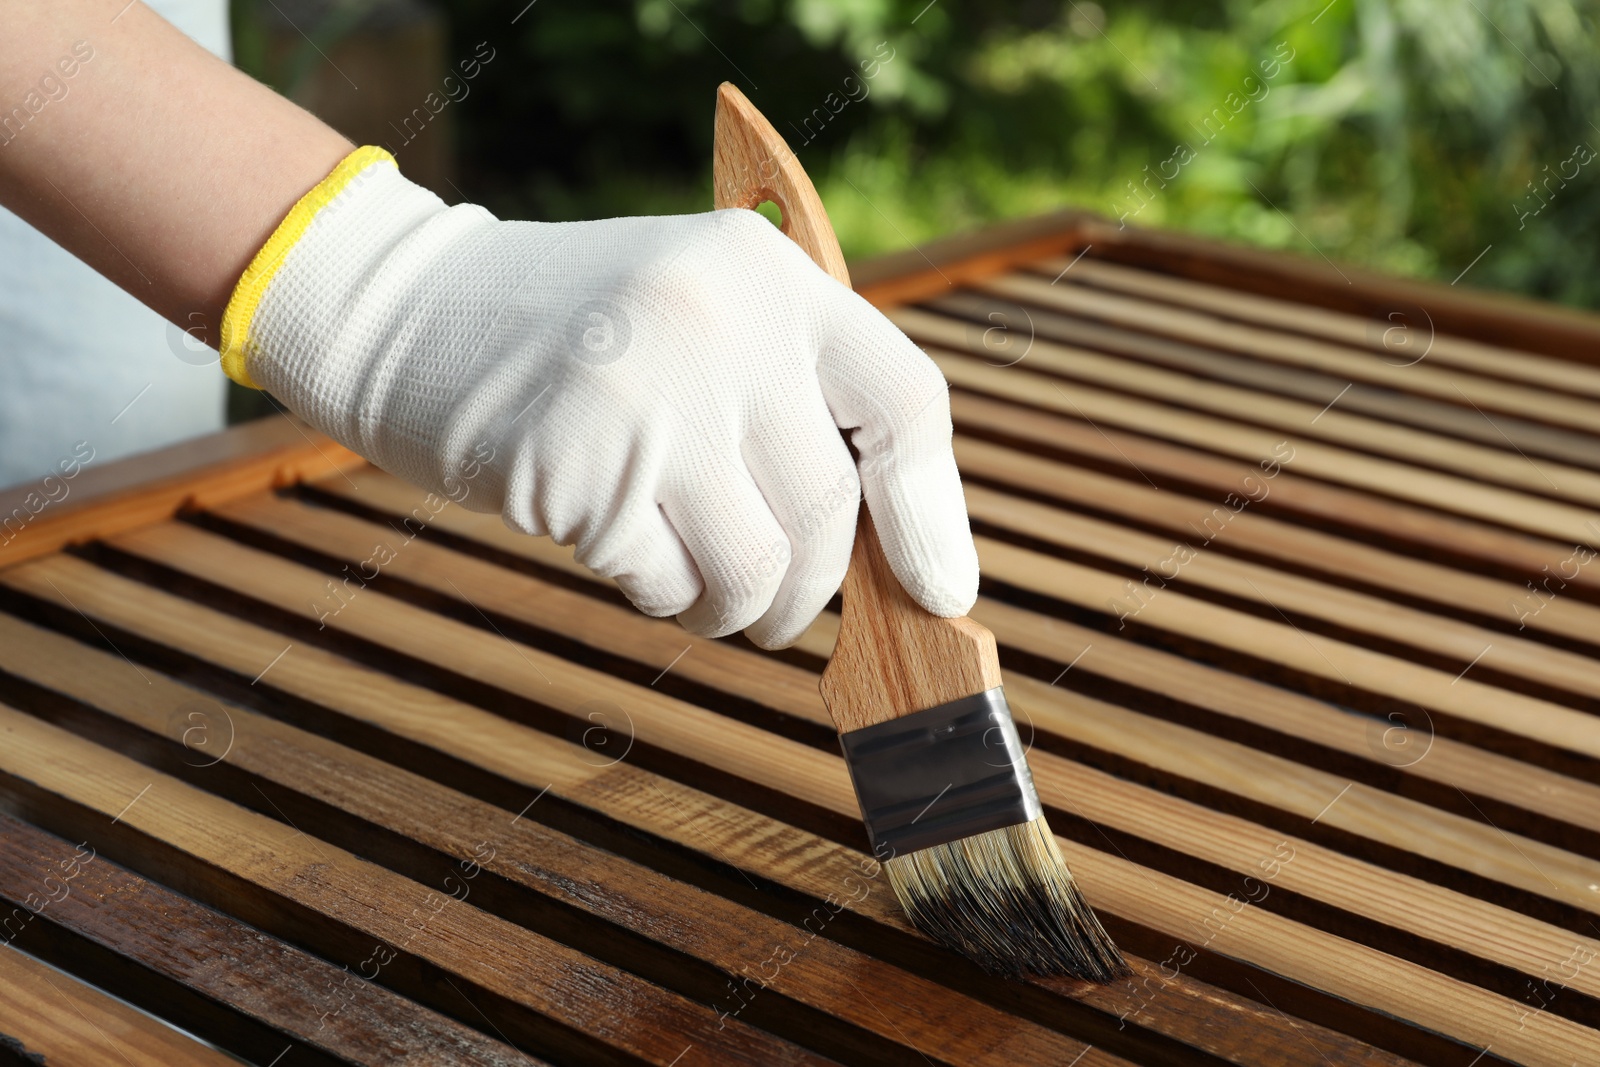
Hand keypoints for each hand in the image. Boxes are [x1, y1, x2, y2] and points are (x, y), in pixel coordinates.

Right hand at [226, 150, 978, 647]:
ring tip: (687, 577)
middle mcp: (723, 321)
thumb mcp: (704, 323)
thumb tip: (911, 552)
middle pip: (830, 513)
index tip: (940, 589)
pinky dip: (655, 594)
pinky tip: (612, 544)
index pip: (904, 401)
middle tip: (765, 603)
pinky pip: (665, 586)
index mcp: (770, 276)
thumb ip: (795, 406)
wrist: (409, 312)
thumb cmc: (579, 343)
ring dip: (733, 609)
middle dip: (807, 590)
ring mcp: (651, 391)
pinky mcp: (581, 466)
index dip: (930, 511)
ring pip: (759, 570)